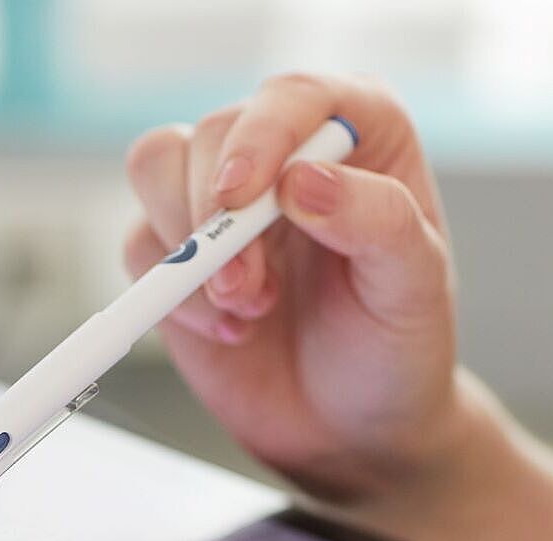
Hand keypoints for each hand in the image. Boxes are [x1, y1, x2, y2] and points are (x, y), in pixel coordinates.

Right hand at [124, 74, 460, 501]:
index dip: (259, 135)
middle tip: (251, 291)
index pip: (292, 97)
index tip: (242, 196)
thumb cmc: (396, 352)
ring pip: (157, 171)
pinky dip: (169, 295)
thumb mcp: (413, 289)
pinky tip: (227, 331)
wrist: (352, 432)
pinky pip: (139, 246)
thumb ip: (376, 220)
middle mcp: (283, 160)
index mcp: (358, 140)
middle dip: (216, 219)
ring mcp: (225, 209)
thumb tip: (303, 179)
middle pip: (209, 135)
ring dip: (186, 248)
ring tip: (245, 310)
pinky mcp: (180, 261)